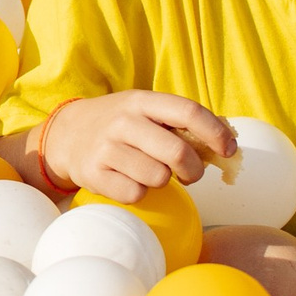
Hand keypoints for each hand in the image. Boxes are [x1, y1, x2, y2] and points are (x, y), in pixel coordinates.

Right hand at [41, 91, 236, 199]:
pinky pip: (136, 194)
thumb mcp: (144, 111)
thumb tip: (226, 145)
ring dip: (162, 181)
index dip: (216, 133)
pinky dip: (139, 193)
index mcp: (141, 101)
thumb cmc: (120, 125)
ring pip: (159, 178)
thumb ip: (180, 123)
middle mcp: (123, 121)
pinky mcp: (95, 174)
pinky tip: (128, 180)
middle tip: (190, 174)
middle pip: (178, 153)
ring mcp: (106, 148)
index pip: (188, 111)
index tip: (228, 150)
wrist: (66, 135)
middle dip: (193, 171)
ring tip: (149, 172)